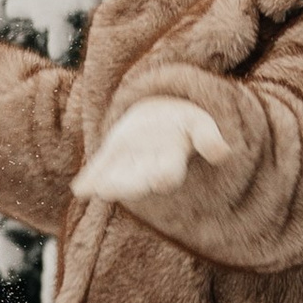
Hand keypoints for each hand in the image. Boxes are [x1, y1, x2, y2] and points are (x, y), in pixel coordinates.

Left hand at [71, 94, 228, 206]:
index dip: (164, 176)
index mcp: (171, 162)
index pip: (169, 174)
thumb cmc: (184, 121)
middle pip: (138, 183)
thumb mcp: (199, 122)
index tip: (160, 179)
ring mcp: (127, 164)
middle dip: (127, 186)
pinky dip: (87, 180)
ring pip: (116, 178)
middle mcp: (148, 169)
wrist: (161, 112)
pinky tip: (78, 189)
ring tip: (97, 189)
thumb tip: (223, 152)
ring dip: (106, 185)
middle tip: (112, 190)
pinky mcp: (110, 156)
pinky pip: (98, 169)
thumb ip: (208, 138)